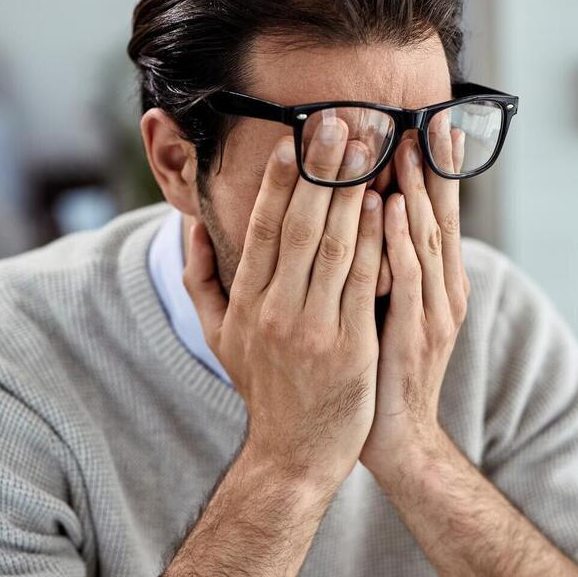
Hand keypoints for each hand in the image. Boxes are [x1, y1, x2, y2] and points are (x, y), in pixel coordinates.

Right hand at [184, 119, 384, 488]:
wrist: (294, 454)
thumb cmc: (262, 388)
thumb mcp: (218, 337)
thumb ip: (200, 279)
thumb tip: (190, 226)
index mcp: (245, 303)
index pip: (263, 229)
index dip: (279, 181)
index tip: (293, 138)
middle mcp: (275, 311)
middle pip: (300, 227)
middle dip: (321, 170)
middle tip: (340, 121)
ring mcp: (313, 330)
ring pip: (335, 247)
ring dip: (353, 192)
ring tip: (369, 148)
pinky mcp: (351, 347)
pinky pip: (365, 282)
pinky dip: (376, 240)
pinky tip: (387, 204)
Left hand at [361, 122, 469, 476]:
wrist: (395, 436)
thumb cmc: (382, 369)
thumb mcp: (387, 308)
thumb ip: (383, 264)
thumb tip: (366, 217)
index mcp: (438, 282)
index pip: (436, 214)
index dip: (436, 170)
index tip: (429, 123)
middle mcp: (444, 290)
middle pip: (441, 217)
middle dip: (434, 166)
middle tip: (426, 117)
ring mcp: (435, 312)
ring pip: (425, 239)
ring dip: (415, 190)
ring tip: (406, 144)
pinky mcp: (416, 333)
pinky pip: (407, 278)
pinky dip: (398, 240)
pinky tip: (388, 207)